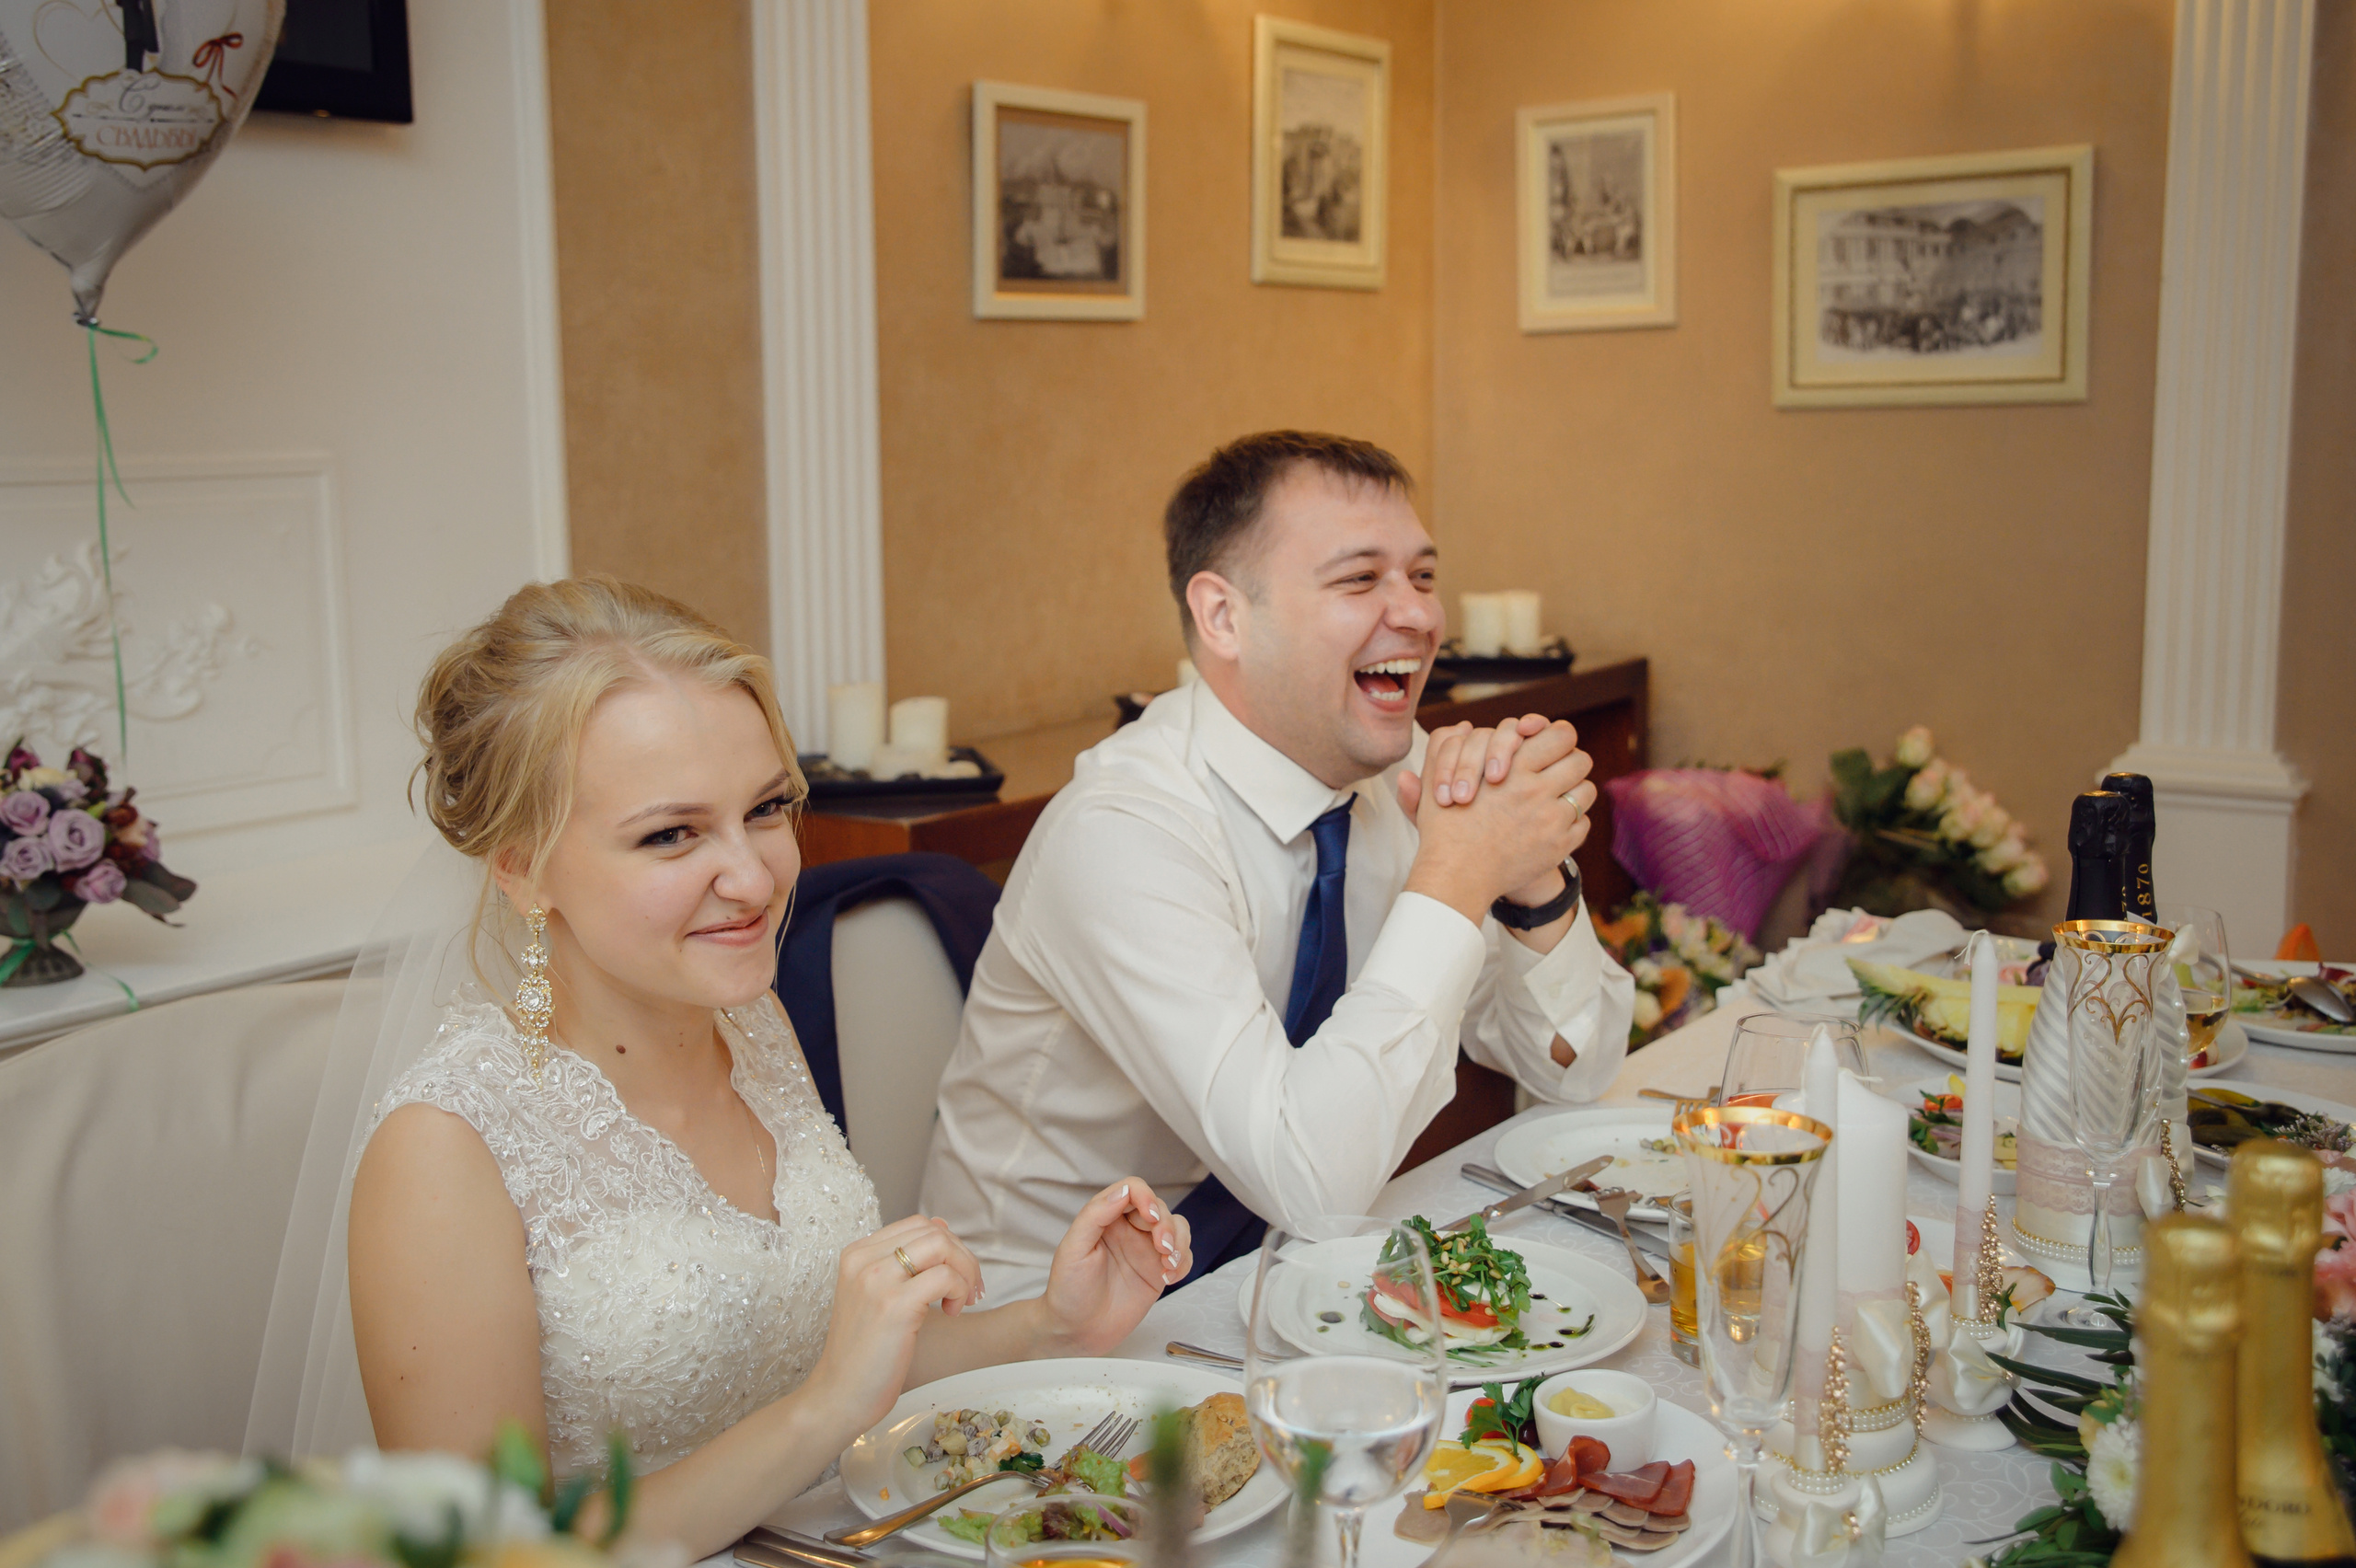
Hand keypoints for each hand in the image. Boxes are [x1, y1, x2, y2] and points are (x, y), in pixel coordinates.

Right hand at [802, 1215, 983, 1435]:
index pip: (918, 1224)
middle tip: (971, 1291)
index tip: (957, 1276)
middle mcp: (863, 1260)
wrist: (839, 1395)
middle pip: (933, 1231)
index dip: (948, 1246)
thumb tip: (942, 1227)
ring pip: (941, 1246)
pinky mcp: (894, 1305)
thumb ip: (904, 1262)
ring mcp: (877, 1280)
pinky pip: (945, 1277)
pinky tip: (951, 1314)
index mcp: (857, 1254)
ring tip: (962, 1301)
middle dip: (963, 1257)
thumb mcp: (878, 1295)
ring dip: (965, 1271)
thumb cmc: (864, 1352)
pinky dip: (959, 1291)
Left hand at [1039, 1179, 1191, 1355]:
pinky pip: (1183, 1257)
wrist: (1077, 1332)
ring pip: (1177, 1228)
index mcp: (1106, 1218)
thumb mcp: (1074, 1249)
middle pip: (1159, 1209)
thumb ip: (1095, 1215)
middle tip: (1162, 1248)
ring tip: (1169, 1264)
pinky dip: (1184, 1263)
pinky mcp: (1157, 1273)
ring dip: (1180, 1241)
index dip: (1146, 1197)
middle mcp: (1128, 1230)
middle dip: (1166, 1225)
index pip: (1133, 1190)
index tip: (1150, 1217)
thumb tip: (1124, 1191)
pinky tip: (1169, 1278)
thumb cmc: (1068, 1291)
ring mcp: (1145, 1251)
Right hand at [1403, 720, 1596, 923]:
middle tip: (1557, 770)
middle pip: (1580, 760)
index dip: (1557, 737)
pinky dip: (1572, 822)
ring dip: (1574, 791)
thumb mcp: (1437, 780)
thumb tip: (1464, 726)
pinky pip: (1583, 823)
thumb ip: (1447, 747)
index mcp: (1512, 767)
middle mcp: (1536, 790)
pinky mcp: (1559, 845)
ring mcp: (1551, 819)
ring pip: (1586, 791)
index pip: (1561, 736)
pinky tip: (1553, 824)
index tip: (1548, 747)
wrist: (1456, 876)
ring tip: (1558, 797)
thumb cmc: (1445, 828)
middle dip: (1570, 762)